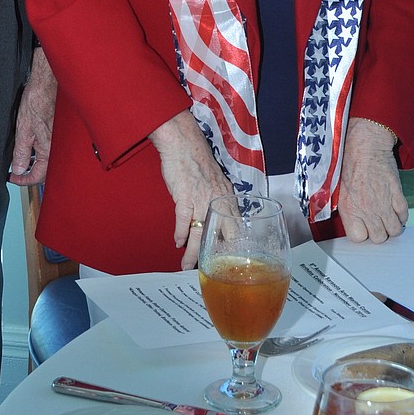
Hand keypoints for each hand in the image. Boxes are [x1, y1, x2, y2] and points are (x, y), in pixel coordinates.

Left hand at [8, 49, 55, 186]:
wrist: (45, 83)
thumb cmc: (36, 102)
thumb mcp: (23, 130)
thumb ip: (21, 152)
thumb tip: (18, 170)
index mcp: (48, 149)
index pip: (38, 176)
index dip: (23, 181)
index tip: (12, 178)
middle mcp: (55, 146)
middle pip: (43, 170)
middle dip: (28, 173)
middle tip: (14, 172)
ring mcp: (56, 139)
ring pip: (44, 159)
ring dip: (32, 163)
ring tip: (17, 159)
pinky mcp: (54, 132)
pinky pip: (46, 149)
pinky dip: (36, 152)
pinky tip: (27, 145)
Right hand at [149, 109, 233, 268]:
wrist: (183, 142)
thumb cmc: (198, 160)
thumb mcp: (216, 181)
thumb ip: (218, 200)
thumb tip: (215, 217)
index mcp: (227, 199)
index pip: (236, 229)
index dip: (232, 248)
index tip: (228, 263)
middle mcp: (218, 201)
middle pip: (222, 236)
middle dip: (216, 257)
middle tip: (210, 272)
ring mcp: (201, 199)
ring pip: (200, 233)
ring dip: (193, 253)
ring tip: (187, 266)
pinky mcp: (184, 196)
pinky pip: (183, 220)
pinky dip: (180, 233)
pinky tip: (177, 242)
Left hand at [338, 117, 407, 242]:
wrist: (366, 144)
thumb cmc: (350, 162)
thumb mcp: (339, 187)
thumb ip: (345, 207)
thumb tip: (350, 221)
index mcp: (348, 208)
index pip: (358, 238)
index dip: (362, 233)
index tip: (363, 227)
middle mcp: (366, 209)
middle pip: (379, 238)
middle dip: (379, 232)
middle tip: (377, 222)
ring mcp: (383, 203)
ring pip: (394, 231)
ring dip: (392, 226)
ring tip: (387, 217)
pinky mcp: (397, 194)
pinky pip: (404, 216)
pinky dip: (401, 215)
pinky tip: (395, 208)